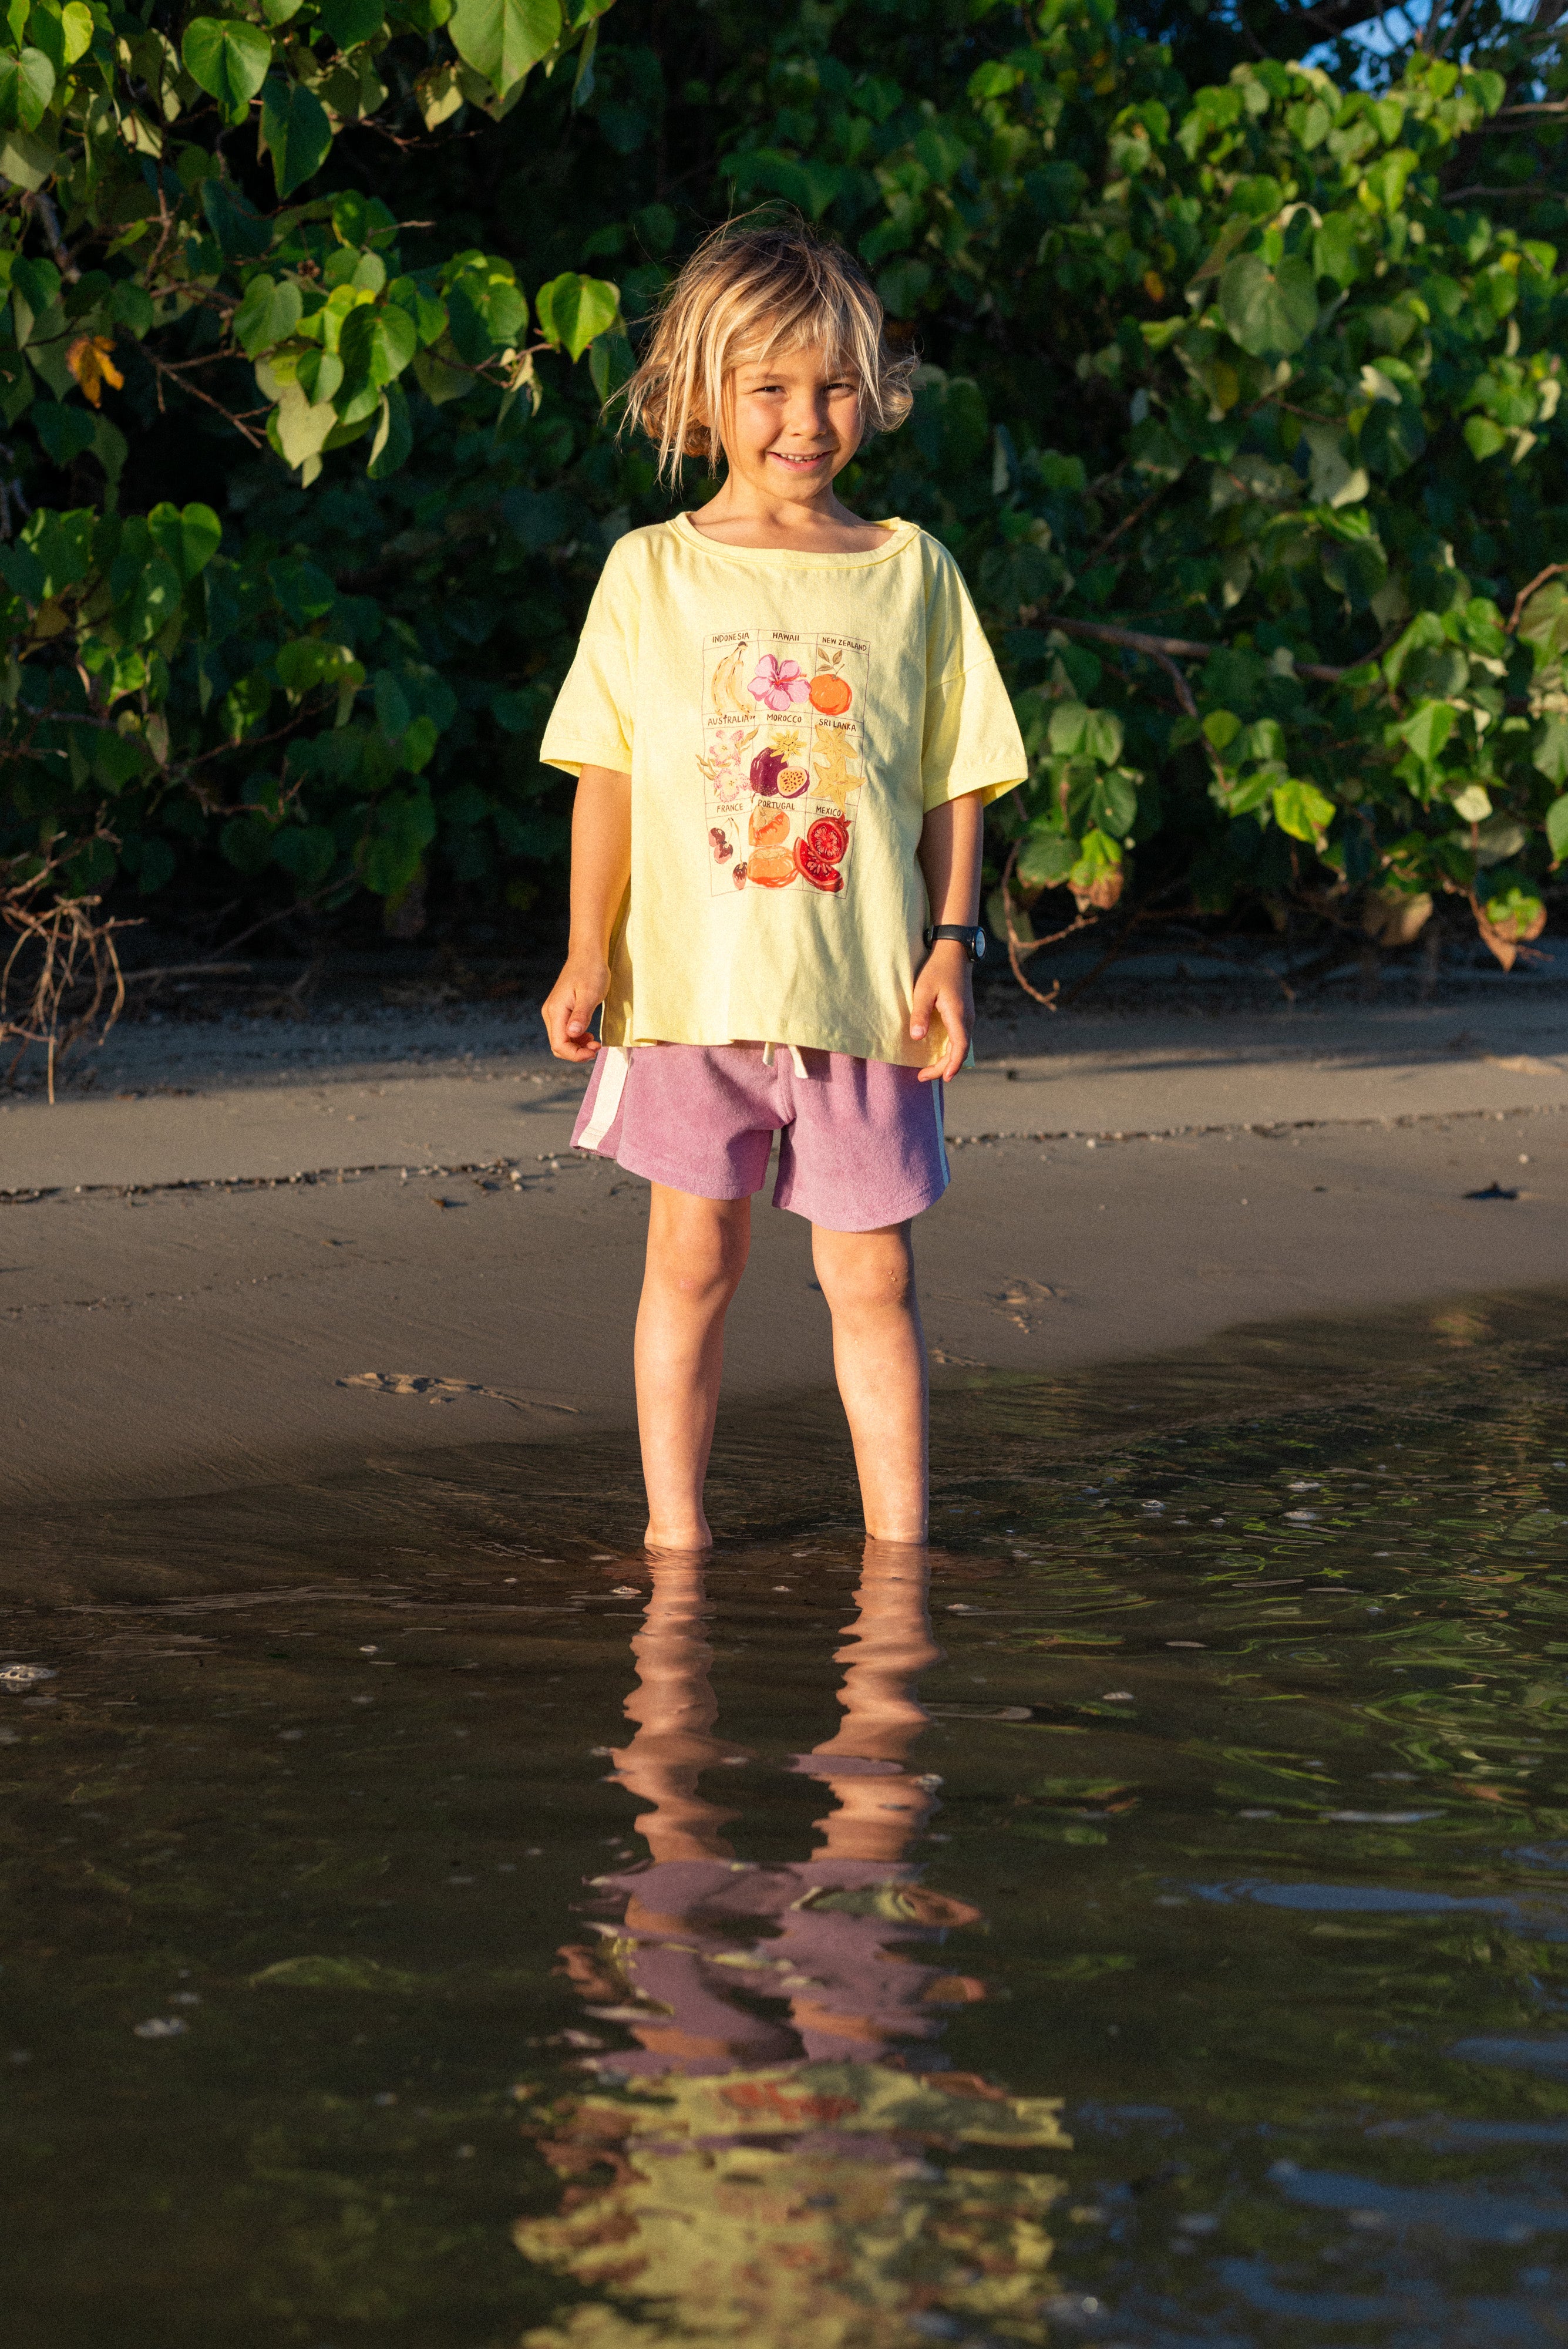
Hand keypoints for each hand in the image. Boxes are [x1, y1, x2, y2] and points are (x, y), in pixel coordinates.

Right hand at [542, 953, 609, 1061]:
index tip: (593, 1052)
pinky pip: (565, 1032)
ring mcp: (554, 1012)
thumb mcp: (590, 994)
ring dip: (577, 1047)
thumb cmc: (591, 971)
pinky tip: (589, 1035)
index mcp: (556, 1010)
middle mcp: (551, 1013)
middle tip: (596, 1047)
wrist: (587, 955)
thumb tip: (572, 1034)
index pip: (559, 1044)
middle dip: (577, 1052)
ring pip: (561, 1040)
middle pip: (558, 1045)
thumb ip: (581, 1015)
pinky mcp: (561, 1011)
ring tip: (595, 1042)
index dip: (575, 1054)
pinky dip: (576, 1039)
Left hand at [910, 939, 971, 1081]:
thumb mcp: (923, 990)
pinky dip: (949, 1050)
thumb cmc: (937, 969)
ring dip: (946, 1060)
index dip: (952, 1065)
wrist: (954, 952)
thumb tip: (916, 1038)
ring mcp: (967, 1017)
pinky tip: (937, 1054)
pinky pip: (959, 1038)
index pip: (959, 1048)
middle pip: (959, 1051)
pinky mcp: (963, 1014)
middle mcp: (966, 1019)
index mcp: (958, 1015)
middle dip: (943, 1067)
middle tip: (921, 1077)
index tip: (944, 1079)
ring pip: (960, 1046)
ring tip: (928, 1070)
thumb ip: (919, 1014)